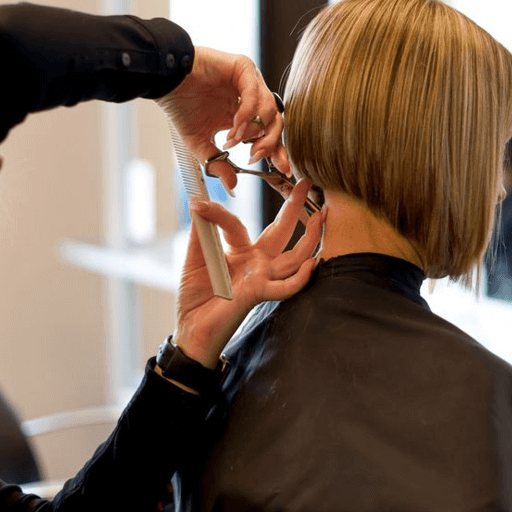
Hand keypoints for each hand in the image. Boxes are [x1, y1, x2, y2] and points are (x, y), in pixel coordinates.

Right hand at [157, 46, 289, 192]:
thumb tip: (233, 186)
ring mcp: (249, 81)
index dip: (278, 152)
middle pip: (276, 122)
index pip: (269, 133)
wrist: (164, 83)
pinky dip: (247, 114)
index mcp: (244, 114)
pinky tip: (234, 126)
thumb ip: (218, 162)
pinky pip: (255, 93)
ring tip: (232, 140)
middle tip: (255, 157)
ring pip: (269, 109)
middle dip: (270, 143)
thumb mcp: (200, 143)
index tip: (282, 170)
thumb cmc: (181, 107)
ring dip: (252, 130)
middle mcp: (251, 97)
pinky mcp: (243, 67)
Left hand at [173, 179, 324, 367]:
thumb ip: (200, 233)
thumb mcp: (194, 259)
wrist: (191, 328)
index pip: (236, 224)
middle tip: (306, 183)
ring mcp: (260, 277)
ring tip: (321, 216)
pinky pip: (284, 287)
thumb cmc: (195, 298)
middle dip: (293, 208)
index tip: (198, 203)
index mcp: (239, 252)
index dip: (218, 213)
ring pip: (293, 257)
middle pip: (280, 232)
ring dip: (309, 238)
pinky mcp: (259, 293)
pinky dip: (299, 278)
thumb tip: (197, 203)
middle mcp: (256, 262)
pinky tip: (312, 264)